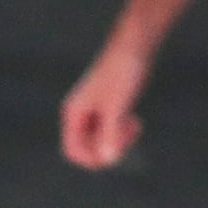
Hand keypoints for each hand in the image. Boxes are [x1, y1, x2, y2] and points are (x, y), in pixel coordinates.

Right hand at [60, 42, 147, 169]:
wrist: (134, 46)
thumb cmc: (123, 73)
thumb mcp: (118, 106)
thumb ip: (111, 133)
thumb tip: (108, 160)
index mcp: (74, 113)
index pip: (73, 150)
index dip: (91, 159)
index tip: (115, 154)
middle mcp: (79, 114)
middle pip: (87, 147)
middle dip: (108, 148)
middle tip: (129, 134)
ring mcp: (93, 111)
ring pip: (99, 140)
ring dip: (117, 140)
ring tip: (134, 126)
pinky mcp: (106, 107)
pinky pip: (109, 130)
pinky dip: (121, 131)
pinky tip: (134, 120)